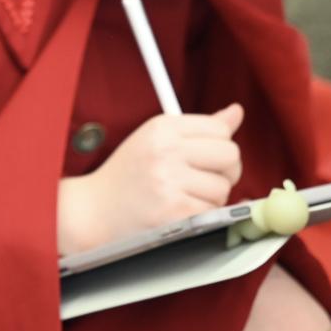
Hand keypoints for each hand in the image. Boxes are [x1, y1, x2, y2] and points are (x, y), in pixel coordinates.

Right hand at [57, 104, 244, 254]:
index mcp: (162, 127)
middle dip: (225, 171)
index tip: (206, 158)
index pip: (221, 130)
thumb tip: (236, 113)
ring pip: (223, 188)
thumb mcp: (156, 140)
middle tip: (203, 180)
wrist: (94, 211)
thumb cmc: (127, 175)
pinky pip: (212, 212)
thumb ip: (199, 128)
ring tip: (184, 197)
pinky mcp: (174, 213)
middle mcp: (166, 151)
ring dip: (211, 198)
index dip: (220, 147)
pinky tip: (181, 212)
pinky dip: (203, 216)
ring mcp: (170, 183)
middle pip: (230, 156)